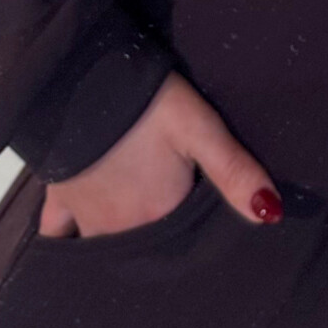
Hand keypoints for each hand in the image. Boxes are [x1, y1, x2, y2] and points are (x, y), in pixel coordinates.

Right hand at [37, 72, 282, 237]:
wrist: (82, 82)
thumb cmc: (150, 106)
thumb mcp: (203, 130)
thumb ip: (235, 172)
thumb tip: (270, 215)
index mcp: (157, 215)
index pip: (182, 243)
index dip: (195, 237)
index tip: (206, 227)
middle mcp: (119, 228)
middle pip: (144, 246)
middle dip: (159, 243)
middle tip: (171, 217)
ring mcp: (84, 216)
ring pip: (103, 243)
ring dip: (120, 239)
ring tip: (138, 220)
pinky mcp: (57, 198)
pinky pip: (57, 233)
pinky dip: (67, 236)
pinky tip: (76, 231)